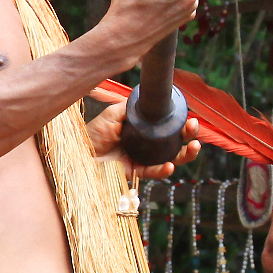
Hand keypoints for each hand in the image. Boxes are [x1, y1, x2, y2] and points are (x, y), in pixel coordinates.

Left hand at [84, 99, 200, 179]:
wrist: (77, 153)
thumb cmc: (92, 134)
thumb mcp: (113, 114)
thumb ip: (131, 107)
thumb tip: (150, 99)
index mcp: (142, 131)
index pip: (167, 127)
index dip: (181, 123)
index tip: (189, 116)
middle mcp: (145, 146)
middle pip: (174, 143)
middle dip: (189, 136)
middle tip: (194, 128)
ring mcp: (141, 160)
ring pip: (170, 160)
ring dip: (185, 155)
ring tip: (194, 147)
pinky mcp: (134, 174)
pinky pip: (153, 173)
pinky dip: (163, 170)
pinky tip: (170, 165)